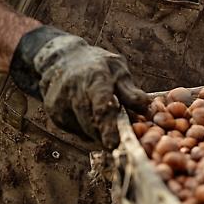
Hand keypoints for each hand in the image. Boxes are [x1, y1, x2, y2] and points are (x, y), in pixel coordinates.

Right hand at [10, 26, 150, 147]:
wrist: (61, 58)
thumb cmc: (96, 64)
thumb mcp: (117, 68)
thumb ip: (130, 91)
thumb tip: (148, 108)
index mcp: (94, 78)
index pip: (101, 106)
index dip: (107, 127)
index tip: (113, 144)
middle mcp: (73, 92)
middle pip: (91, 123)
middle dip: (107, 136)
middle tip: (121, 143)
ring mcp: (60, 104)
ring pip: (83, 131)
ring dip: (98, 134)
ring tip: (108, 127)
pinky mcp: (54, 114)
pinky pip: (75, 131)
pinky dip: (87, 131)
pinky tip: (92, 119)